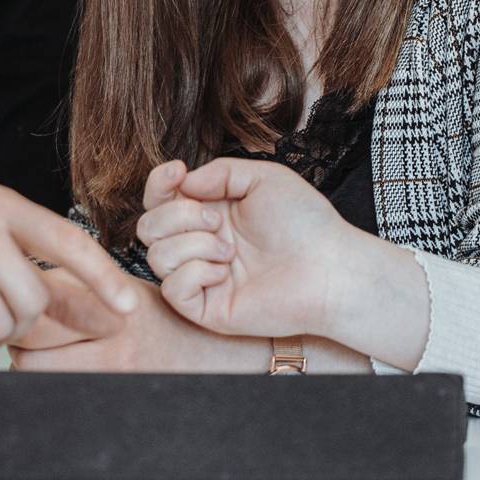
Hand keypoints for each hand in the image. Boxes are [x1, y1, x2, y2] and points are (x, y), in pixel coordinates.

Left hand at [10, 279, 270, 372]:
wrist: (219, 353)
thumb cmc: (170, 317)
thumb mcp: (126, 289)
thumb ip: (80, 287)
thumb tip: (25, 287)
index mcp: (110, 297)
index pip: (39, 300)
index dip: (21, 300)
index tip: (21, 299)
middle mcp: (111, 334)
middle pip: (27, 340)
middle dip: (15, 335)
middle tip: (22, 331)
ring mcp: (114, 370)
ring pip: (34, 371)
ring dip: (29, 362)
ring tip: (39, 353)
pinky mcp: (115, 392)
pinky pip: (59, 392)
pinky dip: (50, 383)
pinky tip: (60, 371)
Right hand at [138, 157, 359, 338]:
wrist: (330, 269)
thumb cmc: (305, 224)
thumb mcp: (263, 178)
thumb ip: (219, 172)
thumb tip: (183, 182)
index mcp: (210, 212)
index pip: (161, 198)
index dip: (159, 183)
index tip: (177, 171)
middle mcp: (201, 245)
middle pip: (148, 226)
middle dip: (177, 215)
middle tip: (217, 219)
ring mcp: (201, 278)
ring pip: (157, 256)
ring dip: (192, 245)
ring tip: (229, 250)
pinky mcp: (207, 308)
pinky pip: (172, 289)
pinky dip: (195, 273)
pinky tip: (225, 272)